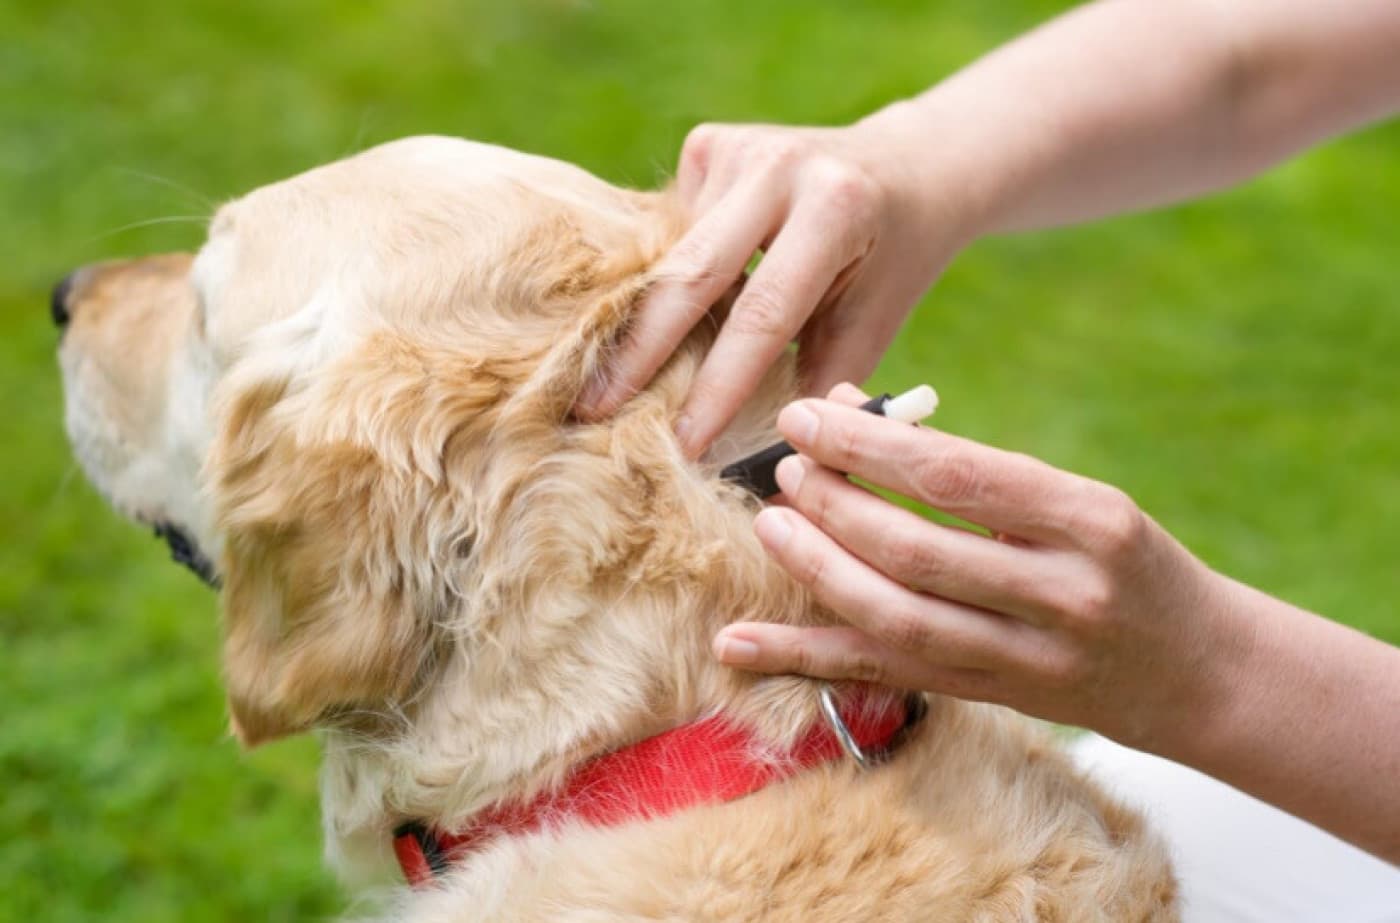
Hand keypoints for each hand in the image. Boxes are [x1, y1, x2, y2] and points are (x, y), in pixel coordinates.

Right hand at [575, 118, 971, 456]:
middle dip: (640, 352)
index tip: (684, 444)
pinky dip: (665, 278)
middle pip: (691, 273)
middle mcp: (779, 166)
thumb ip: (817, 384)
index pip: (763, 313)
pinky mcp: (709, 144)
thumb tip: (758, 465)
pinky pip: (671, 230)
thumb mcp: (873, 323)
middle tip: (592, 411)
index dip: (718, 385)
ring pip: (672, 254)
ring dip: (646, 319)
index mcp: (835, 209)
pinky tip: (661, 311)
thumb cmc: (891, 262)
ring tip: (606, 381)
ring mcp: (738, 147)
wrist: (908, 168)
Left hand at [714, 384, 1249, 753]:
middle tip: (786, 470)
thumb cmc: (1125, 562)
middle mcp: (1064, 594)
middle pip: (920, 551)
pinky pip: (887, 676)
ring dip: (819, 572)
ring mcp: (1030, 659)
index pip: (959, 477)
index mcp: (1090, 521)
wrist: (1199, 671)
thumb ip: (977, 471)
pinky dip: (805, 659)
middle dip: (837, 507)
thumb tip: (857, 417)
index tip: (807, 416)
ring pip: (899, 619)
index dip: (870, 446)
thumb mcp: (1078, 502)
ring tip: (771, 527)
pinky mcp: (995, 699)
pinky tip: (738, 644)